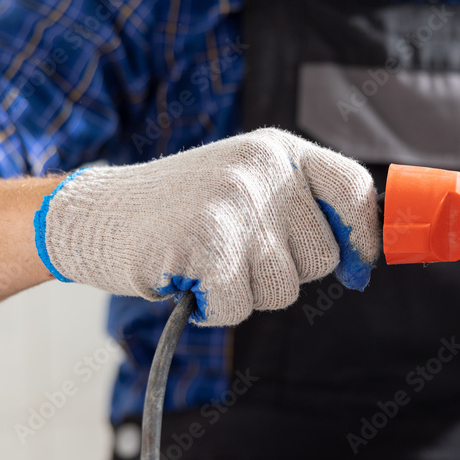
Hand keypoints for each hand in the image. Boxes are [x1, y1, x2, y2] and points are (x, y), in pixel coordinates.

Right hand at [34, 128, 378, 325]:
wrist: (94, 214)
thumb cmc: (181, 212)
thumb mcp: (248, 187)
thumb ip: (304, 212)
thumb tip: (365, 263)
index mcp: (279, 150)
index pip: (354, 187)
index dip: (364, 235)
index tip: (358, 265)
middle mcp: (263, 168)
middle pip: (322, 256)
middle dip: (285, 272)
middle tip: (235, 252)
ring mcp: (234, 202)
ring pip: (283, 288)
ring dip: (245, 293)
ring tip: (206, 262)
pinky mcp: (206, 241)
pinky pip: (240, 306)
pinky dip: (214, 309)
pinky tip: (189, 281)